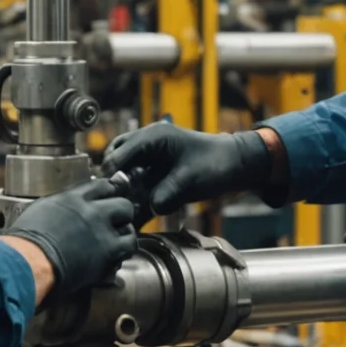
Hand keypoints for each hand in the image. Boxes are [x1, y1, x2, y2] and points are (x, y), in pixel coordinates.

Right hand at [5, 178, 138, 298]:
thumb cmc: (24, 242)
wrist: (29, 262)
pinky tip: (116, 255)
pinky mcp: (108, 251)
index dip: (108, 193)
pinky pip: (129, 245)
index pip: (102, 186)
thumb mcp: (39, 211)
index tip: (108, 199)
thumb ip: (59, 206)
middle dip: (120, 212)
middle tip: (115, 222)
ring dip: (124, 231)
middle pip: (121, 203)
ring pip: (129, 224)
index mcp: (72, 198)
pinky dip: (124, 250)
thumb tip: (64, 209)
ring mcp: (102, 230)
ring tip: (117, 240)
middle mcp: (91, 210)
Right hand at [103, 122, 273, 215]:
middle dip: (113, 178)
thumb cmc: (215, 163)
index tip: (111, 194)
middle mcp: (147, 143)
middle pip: (115, 158)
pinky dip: (133, 192)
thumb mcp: (191, 179)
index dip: (112, 174)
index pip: (119, 153)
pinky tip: (135, 209)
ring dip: (123, 186)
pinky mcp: (155, 169)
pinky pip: (136, 179)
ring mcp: (150, 156)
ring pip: (123, 169)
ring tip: (124, 205)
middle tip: (116, 199)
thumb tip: (150, 208)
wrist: (234, 164)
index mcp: (153, 137)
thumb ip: (169, 193)